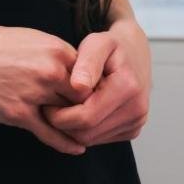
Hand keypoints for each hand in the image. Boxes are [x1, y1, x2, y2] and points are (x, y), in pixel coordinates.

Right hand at [0, 24, 88, 155]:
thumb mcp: (29, 38)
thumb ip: (53, 54)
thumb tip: (73, 65)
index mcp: (56, 49)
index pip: (91, 74)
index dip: (95, 87)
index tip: (99, 96)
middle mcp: (50, 71)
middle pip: (85, 97)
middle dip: (91, 107)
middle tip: (98, 118)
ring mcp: (35, 93)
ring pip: (70, 116)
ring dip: (77, 125)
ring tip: (88, 134)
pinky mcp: (18, 113)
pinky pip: (50, 133)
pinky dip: (66, 143)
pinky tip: (76, 148)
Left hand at [45, 18, 151, 147]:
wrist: (134, 53)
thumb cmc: (111, 47)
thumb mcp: (97, 43)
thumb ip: (87, 62)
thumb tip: (78, 86)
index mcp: (128, 88)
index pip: (85, 118)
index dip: (59, 116)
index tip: (46, 104)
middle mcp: (137, 109)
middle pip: (87, 134)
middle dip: (63, 125)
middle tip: (51, 108)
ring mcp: (137, 122)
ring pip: (91, 140)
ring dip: (72, 129)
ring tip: (65, 107)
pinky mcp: (133, 129)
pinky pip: (100, 139)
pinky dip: (85, 130)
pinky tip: (80, 111)